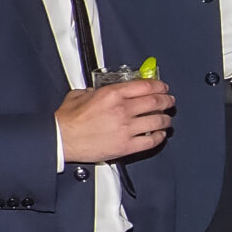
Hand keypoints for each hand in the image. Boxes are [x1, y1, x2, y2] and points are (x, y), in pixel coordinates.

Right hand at [56, 79, 173, 162]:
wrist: (61, 139)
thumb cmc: (67, 120)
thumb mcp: (79, 95)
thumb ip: (92, 90)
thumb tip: (97, 90)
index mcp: (112, 94)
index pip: (145, 86)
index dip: (159, 86)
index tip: (163, 87)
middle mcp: (122, 110)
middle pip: (155, 102)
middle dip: (166, 100)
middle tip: (170, 101)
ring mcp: (126, 128)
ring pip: (157, 121)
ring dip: (166, 119)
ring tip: (167, 118)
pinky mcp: (126, 146)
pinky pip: (151, 141)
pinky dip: (159, 137)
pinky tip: (160, 134)